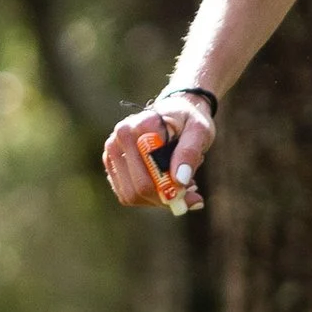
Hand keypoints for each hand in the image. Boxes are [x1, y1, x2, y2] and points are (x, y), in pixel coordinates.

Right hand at [101, 92, 215, 210]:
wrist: (175, 113)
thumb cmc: (188, 121)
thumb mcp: (199, 131)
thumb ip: (190, 153)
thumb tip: (180, 180)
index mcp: (141, 126)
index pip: (151, 172)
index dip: (172, 189)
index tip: (194, 192)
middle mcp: (120, 137)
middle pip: (139, 188)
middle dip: (166, 197)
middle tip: (191, 193)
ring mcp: (112, 152)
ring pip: (132, 196)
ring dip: (158, 198)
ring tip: (177, 183)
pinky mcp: (112, 165)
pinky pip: (128, 196)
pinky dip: (148, 198)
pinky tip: (165, 185)